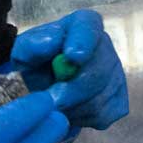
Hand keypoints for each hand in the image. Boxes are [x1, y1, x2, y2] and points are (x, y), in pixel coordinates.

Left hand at [8, 9, 127, 131]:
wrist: (41, 87)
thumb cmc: (33, 64)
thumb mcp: (23, 52)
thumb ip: (32, 44)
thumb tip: (51, 42)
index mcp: (82, 24)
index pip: (89, 27)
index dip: (83, 42)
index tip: (72, 57)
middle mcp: (105, 45)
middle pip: (98, 71)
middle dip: (70, 90)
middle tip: (48, 100)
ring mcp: (116, 74)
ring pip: (99, 98)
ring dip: (71, 107)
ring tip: (54, 104)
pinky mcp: (119, 101)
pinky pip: (102, 115)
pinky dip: (81, 118)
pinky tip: (69, 109)